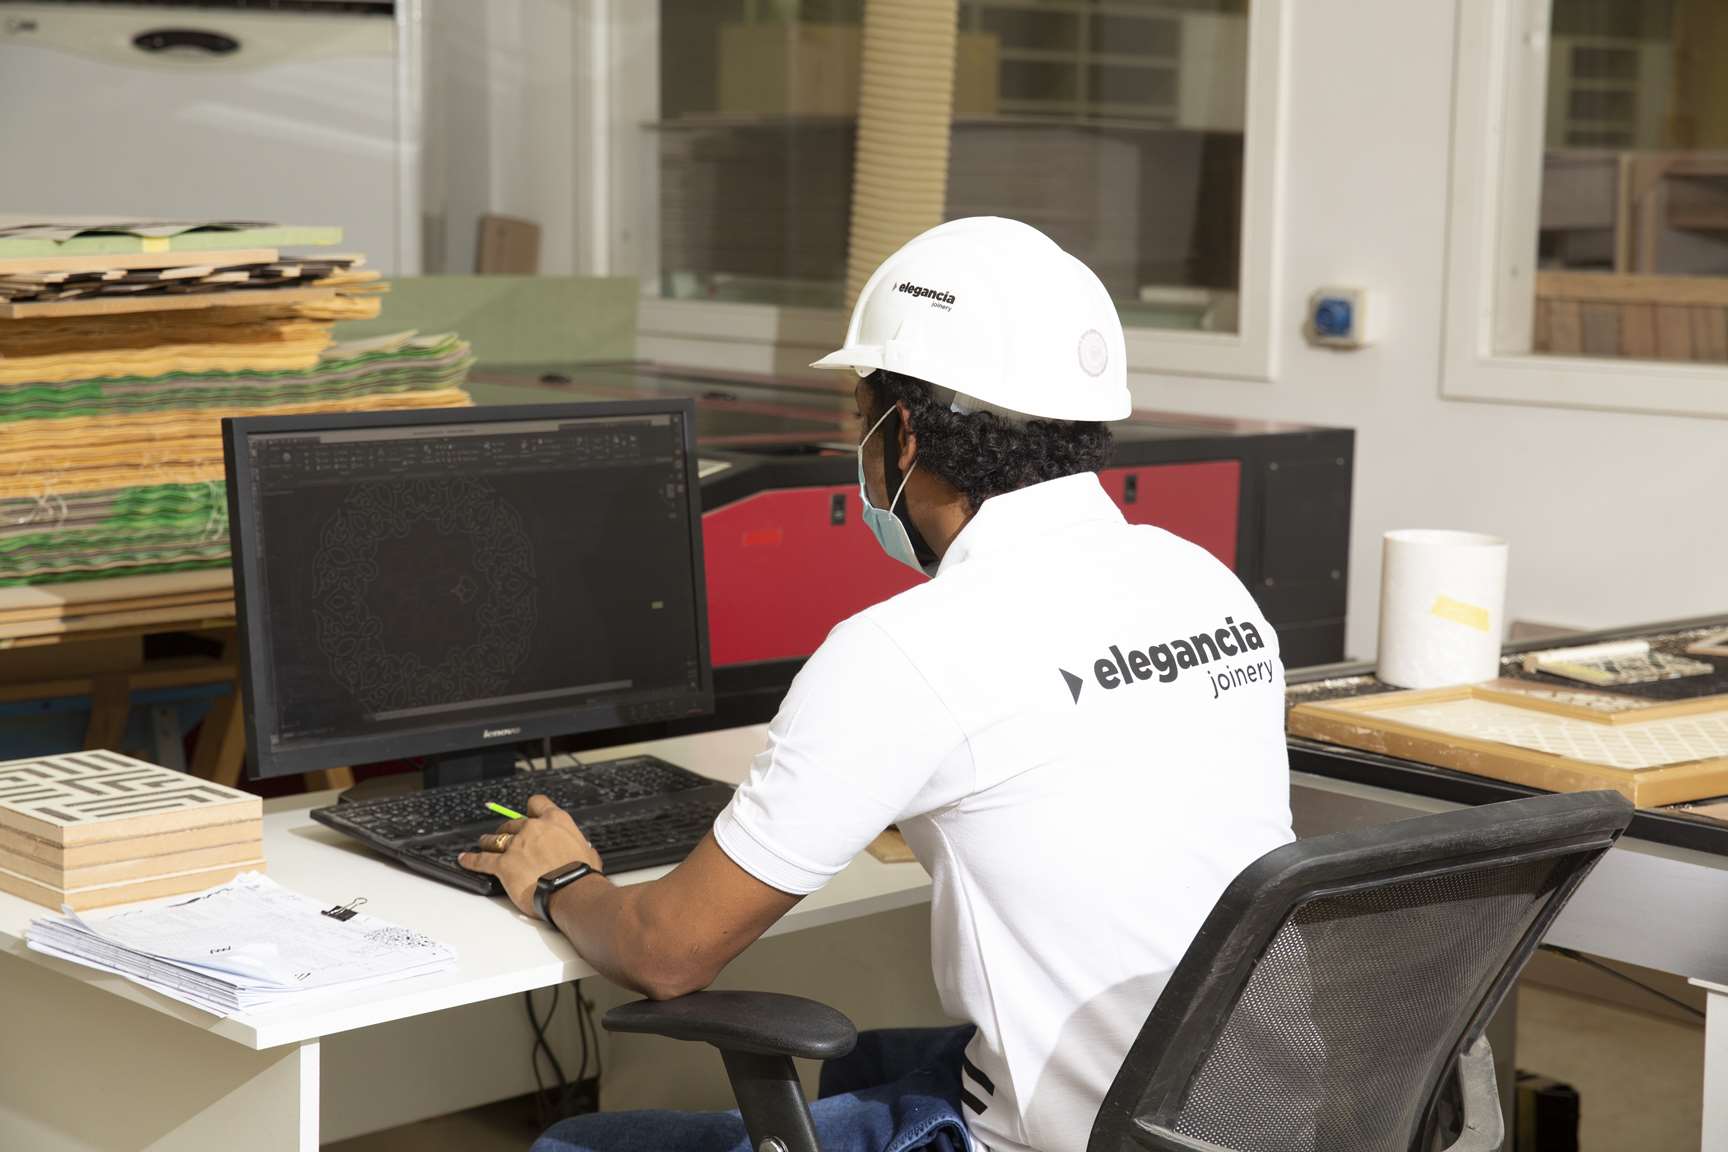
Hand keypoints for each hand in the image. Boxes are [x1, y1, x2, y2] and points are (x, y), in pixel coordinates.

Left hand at [459, 794, 602, 918]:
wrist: (571, 890)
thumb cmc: (581, 874)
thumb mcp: (587, 851)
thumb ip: (576, 844)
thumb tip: (580, 849)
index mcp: (556, 820)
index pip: (537, 803)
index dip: (531, 809)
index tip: (528, 814)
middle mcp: (533, 828)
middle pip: (513, 823)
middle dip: (508, 831)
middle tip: (507, 838)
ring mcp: (516, 845)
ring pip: (495, 838)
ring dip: (489, 841)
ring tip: (484, 844)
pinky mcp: (503, 864)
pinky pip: (482, 860)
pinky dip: (471, 860)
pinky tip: (465, 859)